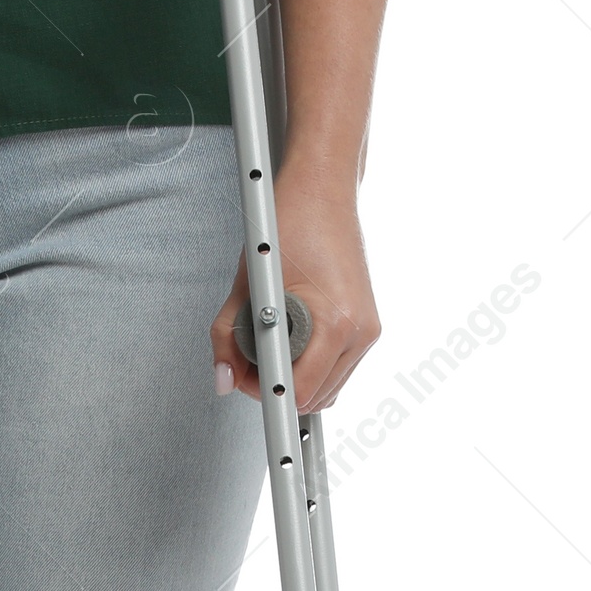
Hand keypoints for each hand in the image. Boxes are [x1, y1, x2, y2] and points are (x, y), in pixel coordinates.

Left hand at [210, 161, 380, 415]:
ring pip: (327, 390)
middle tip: (247, 357)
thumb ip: (226, 338)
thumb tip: (223, 381)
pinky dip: (310, 366)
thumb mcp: (245, 283)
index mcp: (335, 322)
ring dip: (294, 379)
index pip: (299, 392)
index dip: (265, 394)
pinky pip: (335, 370)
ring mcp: (367, 332)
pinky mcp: (366, 327)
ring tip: (269, 343)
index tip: (246, 385)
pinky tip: (290, 337)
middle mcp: (360, 331)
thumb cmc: (289, 224)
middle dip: (275, 388)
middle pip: (314, 399)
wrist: (323, 190)